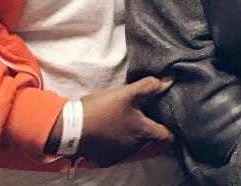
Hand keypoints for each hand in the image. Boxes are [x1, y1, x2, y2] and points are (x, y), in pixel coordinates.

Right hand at [47, 77, 173, 166]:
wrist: (69, 127)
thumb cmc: (101, 109)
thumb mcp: (126, 93)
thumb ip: (149, 86)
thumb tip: (169, 81)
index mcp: (142, 132)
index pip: (167, 136)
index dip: (171, 127)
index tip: (168, 118)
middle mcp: (134, 147)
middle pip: (149, 137)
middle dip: (147, 125)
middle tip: (141, 112)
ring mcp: (119, 155)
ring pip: (133, 144)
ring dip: (131, 133)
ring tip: (124, 119)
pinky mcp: (105, 159)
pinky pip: (117, 150)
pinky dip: (117, 141)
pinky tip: (110, 130)